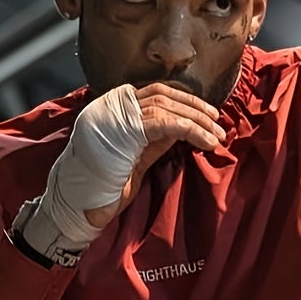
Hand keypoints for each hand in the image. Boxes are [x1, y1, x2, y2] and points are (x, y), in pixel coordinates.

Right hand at [84, 83, 224, 229]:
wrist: (83, 207)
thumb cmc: (104, 189)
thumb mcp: (135, 158)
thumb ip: (154, 140)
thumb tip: (180, 128)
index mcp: (112, 110)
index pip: (153, 92)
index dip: (182, 99)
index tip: (204, 112)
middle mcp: (112, 108)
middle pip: (162, 95)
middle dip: (194, 107)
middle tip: (217, 123)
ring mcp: (115, 117)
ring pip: (166, 107)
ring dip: (196, 119)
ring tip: (216, 135)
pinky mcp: (126, 131)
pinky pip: (166, 123)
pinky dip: (191, 130)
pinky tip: (205, 141)